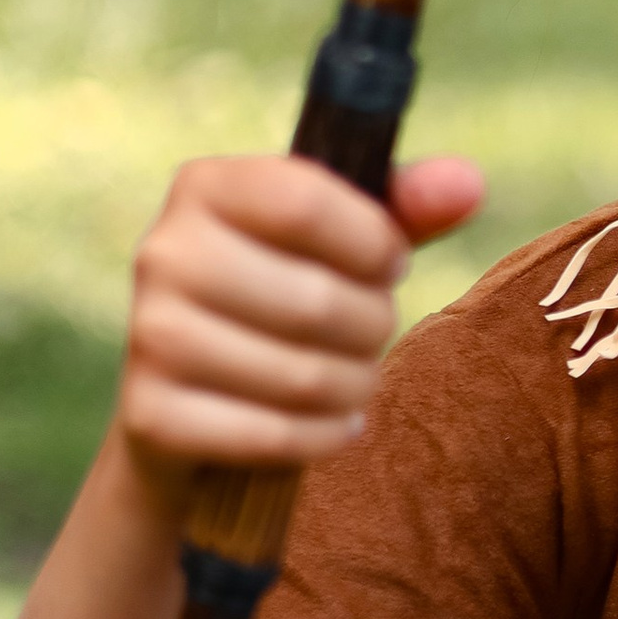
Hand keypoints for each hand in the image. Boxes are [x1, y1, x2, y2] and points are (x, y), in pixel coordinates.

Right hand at [115, 150, 485, 507]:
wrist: (193, 399)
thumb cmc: (282, 296)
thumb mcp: (338, 239)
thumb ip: (402, 205)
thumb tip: (468, 182)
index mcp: (205, 186)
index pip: (307, 202)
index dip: (373, 244)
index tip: (389, 265)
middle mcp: (163, 252)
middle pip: (315, 298)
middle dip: (372, 327)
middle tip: (372, 334)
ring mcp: (148, 336)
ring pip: (300, 374)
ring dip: (354, 386)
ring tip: (354, 380)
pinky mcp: (151, 415)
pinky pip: (272, 434)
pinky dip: (324, 436)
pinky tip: (331, 424)